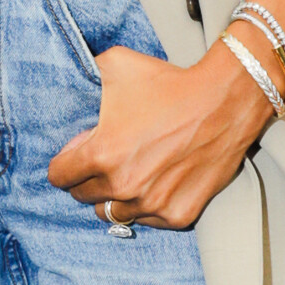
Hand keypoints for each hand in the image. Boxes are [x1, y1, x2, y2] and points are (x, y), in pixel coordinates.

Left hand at [49, 44, 273, 229]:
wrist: (225, 100)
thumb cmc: (170, 83)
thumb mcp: (116, 64)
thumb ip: (83, 79)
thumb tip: (67, 90)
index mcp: (102, 155)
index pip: (59, 176)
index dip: (66, 161)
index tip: (80, 151)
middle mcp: (123, 186)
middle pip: (83, 196)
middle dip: (88, 177)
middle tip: (108, 157)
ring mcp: (151, 205)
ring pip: (112, 213)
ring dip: (114, 196)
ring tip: (129, 173)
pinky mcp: (177, 215)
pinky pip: (146, 219)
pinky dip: (146, 205)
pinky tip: (156, 181)